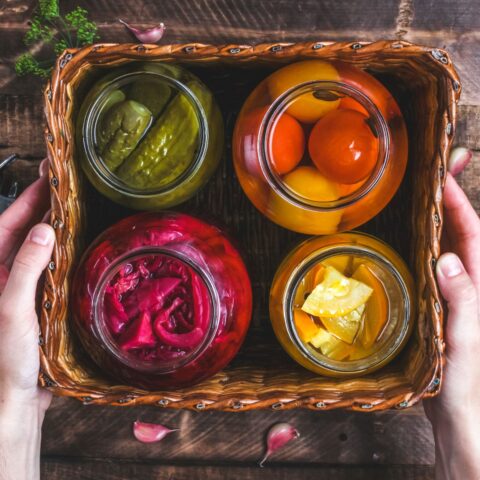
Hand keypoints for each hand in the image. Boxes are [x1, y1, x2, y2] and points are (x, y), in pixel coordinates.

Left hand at [0, 159, 53, 479]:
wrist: (14, 402)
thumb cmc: (4, 361)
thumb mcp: (12, 310)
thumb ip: (26, 269)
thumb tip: (45, 230)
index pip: (6, 225)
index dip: (27, 199)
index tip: (46, 177)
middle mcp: (4, 279)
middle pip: (23, 233)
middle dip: (42, 207)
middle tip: (63, 185)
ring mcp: (23, 291)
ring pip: (39, 252)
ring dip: (55, 229)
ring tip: (75, 208)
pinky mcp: (40, 305)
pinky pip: (53, 272)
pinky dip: (65, 256)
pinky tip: (81, 249)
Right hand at [424, 150, 479, 478]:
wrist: (463, 436)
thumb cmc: (471, 400)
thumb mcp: (466, 351)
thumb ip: (464, 308)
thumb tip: (448, 261)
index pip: (473, 241)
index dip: (459, 207)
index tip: (441, 180)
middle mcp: (468, 297)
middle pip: (458, 242)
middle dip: (446, 208)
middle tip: (427, 180)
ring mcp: (450, 308)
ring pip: (439, 260)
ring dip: (428, 231)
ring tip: (408, 207)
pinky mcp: (434, 321)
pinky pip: (422, 283)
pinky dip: (412, 262)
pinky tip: (395, 257)